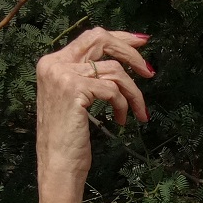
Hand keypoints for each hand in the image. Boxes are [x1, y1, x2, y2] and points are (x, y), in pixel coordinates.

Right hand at [36, 27, 153, 192]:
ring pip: (114, 70)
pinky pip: (113, 89)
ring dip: (133, 93)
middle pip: (101, 40)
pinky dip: (124, 105)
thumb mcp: (77, 101)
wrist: (58, 165)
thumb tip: (119, 64)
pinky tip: (121, 121)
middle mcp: (54, 63)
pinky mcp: (75, 89)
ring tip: (139, 113)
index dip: (119, 38)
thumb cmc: (70, 140)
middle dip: (130, 53)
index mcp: (52, 63)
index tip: (141, 42)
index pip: (90, 37)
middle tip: (150, 71)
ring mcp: (63, 74)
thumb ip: (89, 78)